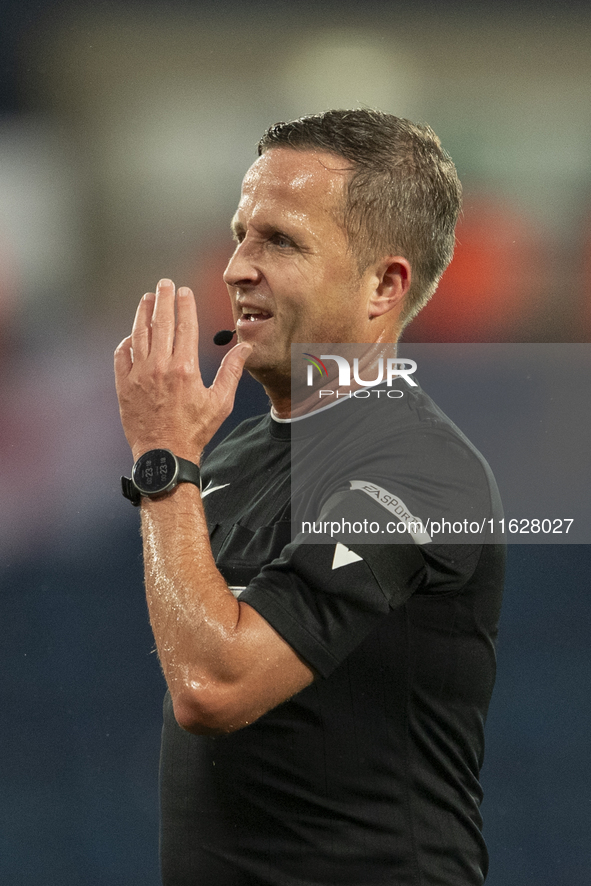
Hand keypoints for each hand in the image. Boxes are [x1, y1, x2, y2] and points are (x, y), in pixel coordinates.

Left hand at [114, 278, 250, 462]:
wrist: (164, 455)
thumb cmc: (194, 431)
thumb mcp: (220, 401)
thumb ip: (232, 371)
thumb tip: (244, 347)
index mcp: (185, 368)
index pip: (185, 326)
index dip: (185, 305)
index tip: (184, 291)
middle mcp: (160, 366)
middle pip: (161, 322)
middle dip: (163, 299)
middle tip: (164, 284)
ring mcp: (139, 374)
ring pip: (139, 334)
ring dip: (143, 313)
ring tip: (146, 299)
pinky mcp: (124, 385)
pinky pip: (121, 355)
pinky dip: (126, 342)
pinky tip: (132, 335)